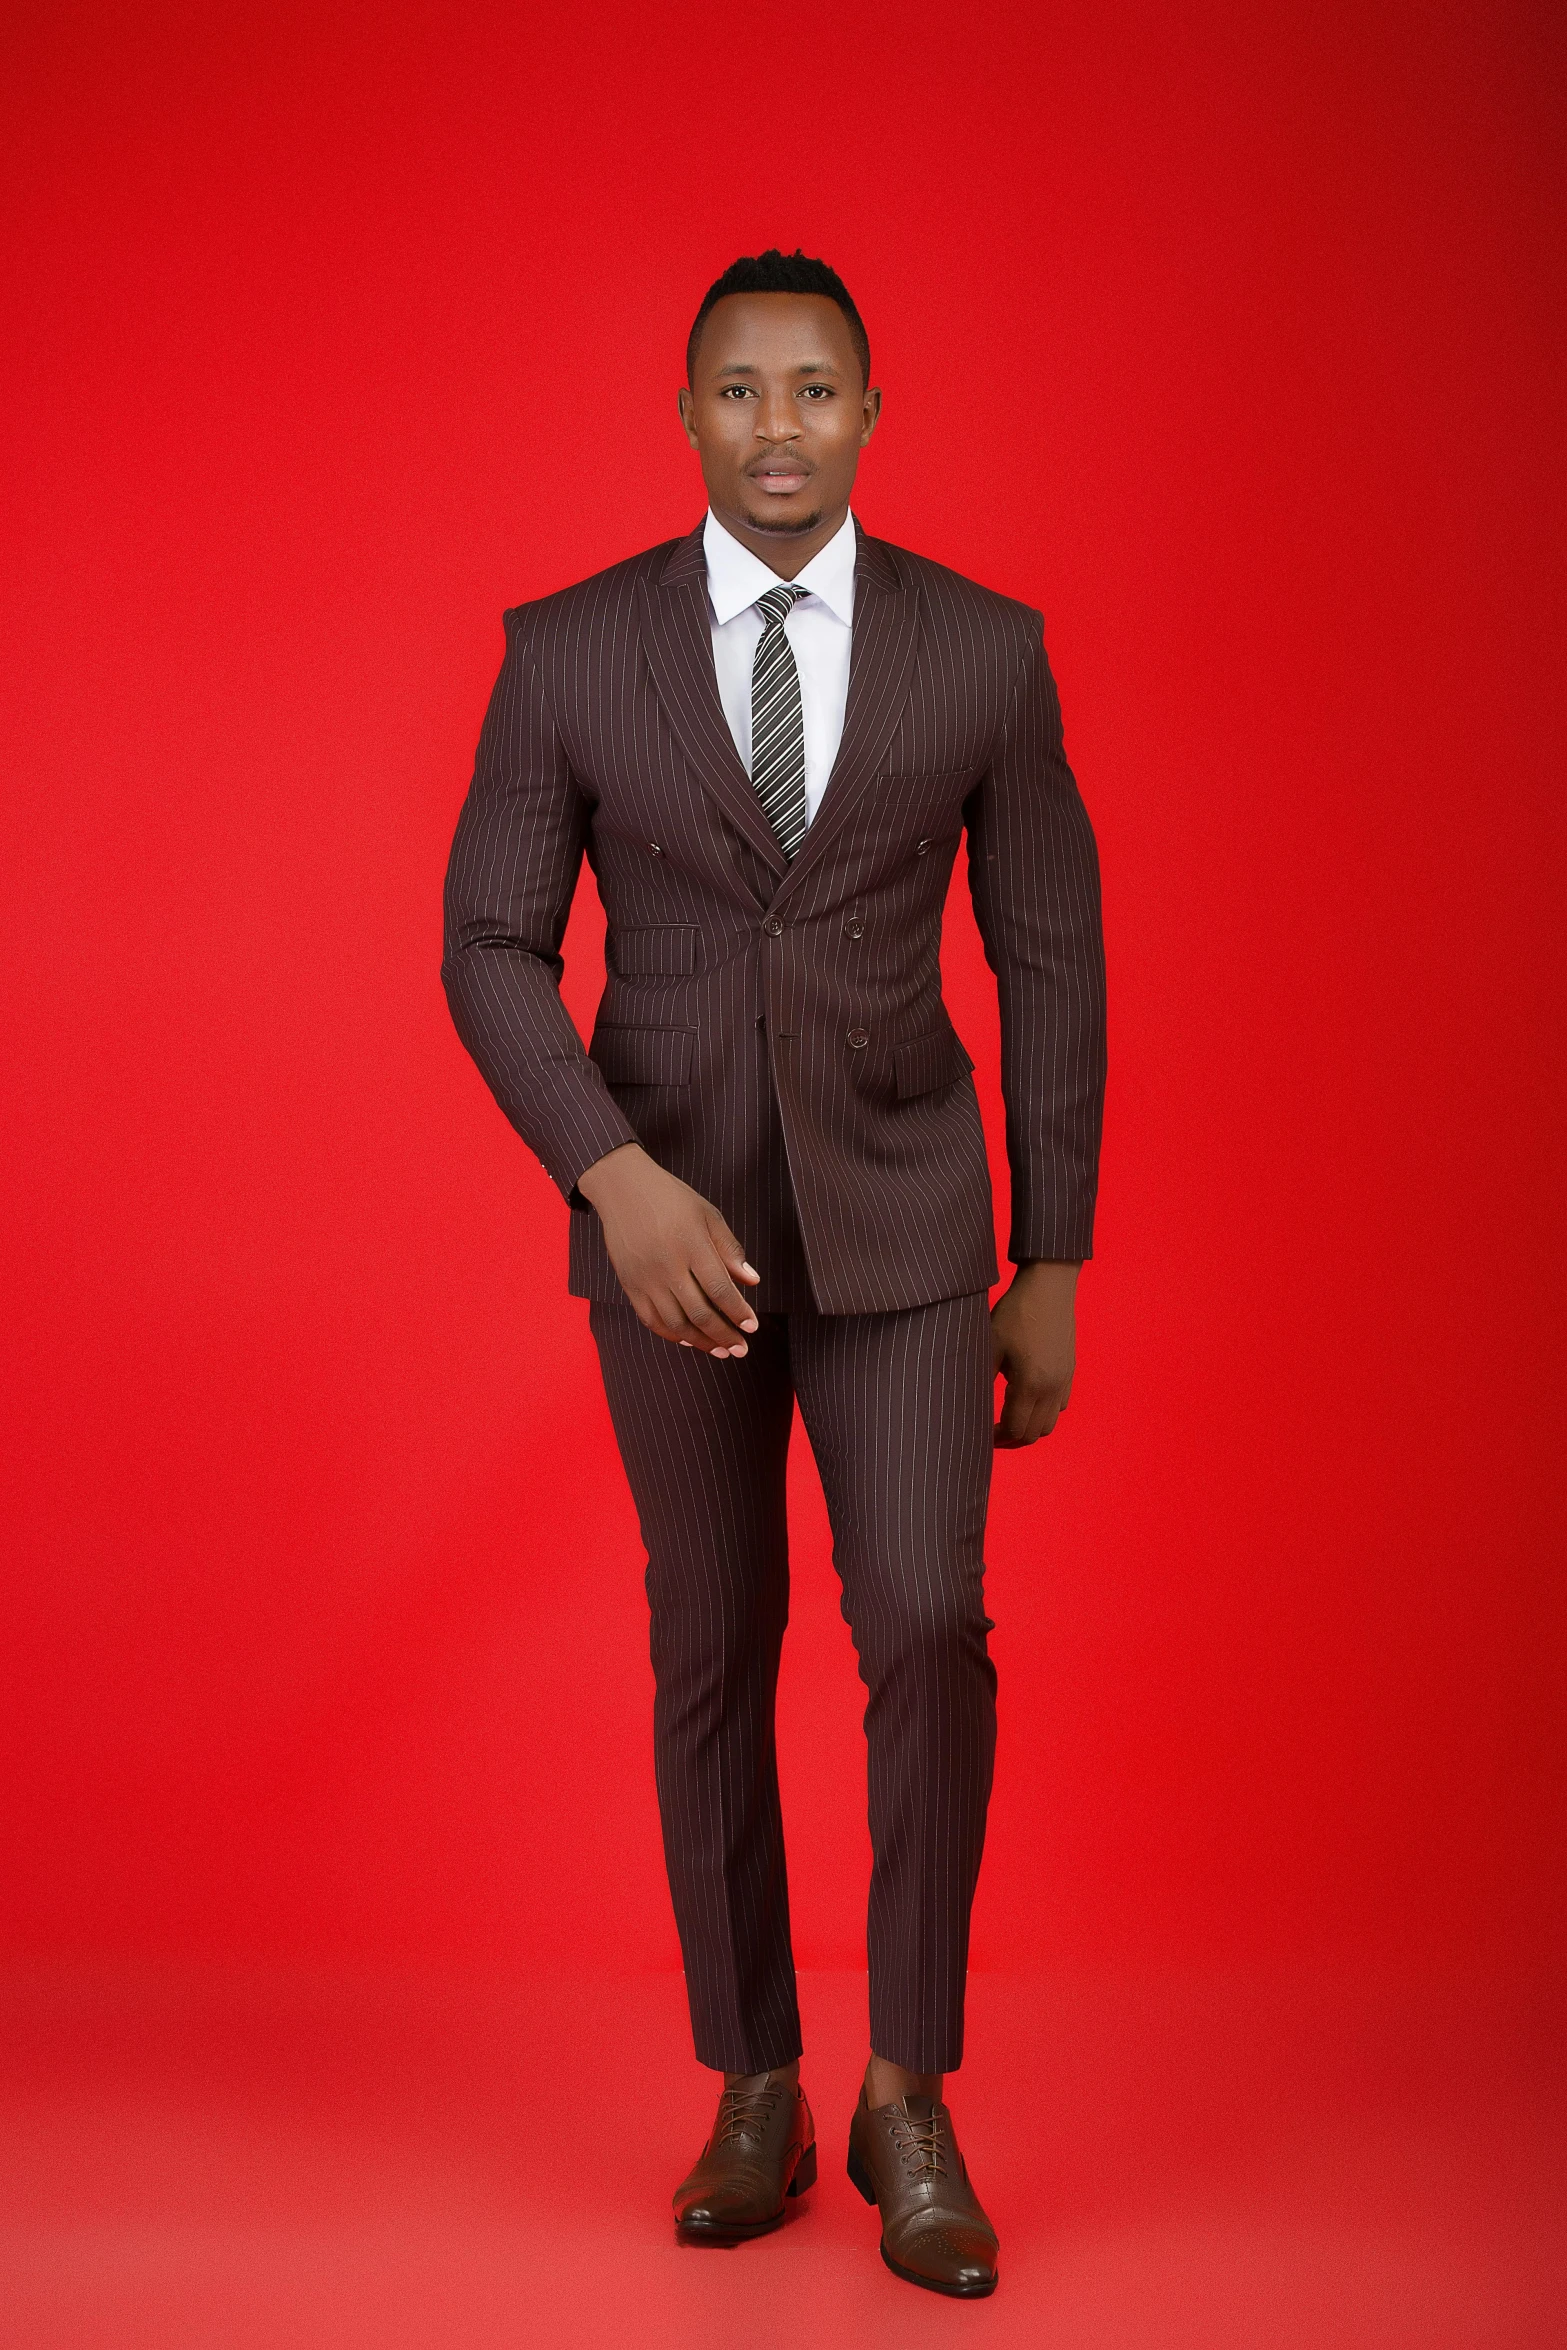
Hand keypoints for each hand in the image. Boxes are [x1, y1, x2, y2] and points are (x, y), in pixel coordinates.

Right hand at [576, 1143, 760, 1356]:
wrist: (622, 1189)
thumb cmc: (671, 1198)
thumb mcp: (707, 1214)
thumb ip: (729, 1249)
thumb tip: (751, 1281)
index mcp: (691, 1244)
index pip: (720, 1289)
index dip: (738, 1312)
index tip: (752, 1326)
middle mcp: (667, 1265)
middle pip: (699, 1312)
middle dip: (724, 1335)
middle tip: (741, 1349)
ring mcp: (645, 1277)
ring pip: (676, 1322)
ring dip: (701, 1341)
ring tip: (720, 1350)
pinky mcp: (629, 1284)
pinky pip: (651, 1319)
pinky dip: (671, 1334)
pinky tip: (689, 1339)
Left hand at [990, 1260, 1079, 1446]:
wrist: (1049, 1288)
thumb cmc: (1016, 1313)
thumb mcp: (991, 1344)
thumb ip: (984, 1377)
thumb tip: (971, 1402)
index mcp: (1030, 1384)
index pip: (1015, 1429)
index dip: (997, 1438)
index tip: (982, 1435)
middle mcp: (1052, 1388)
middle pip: (1034, 1434)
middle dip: (1012, 1439)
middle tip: (993, 1435)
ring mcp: (1064, 1380)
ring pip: (1049, 1424)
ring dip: (1030, 1428)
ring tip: (1010, 1421)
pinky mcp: (1069, 1371)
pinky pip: (1060, 1406)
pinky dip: (1044, 1413)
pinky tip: (1028, 1400)